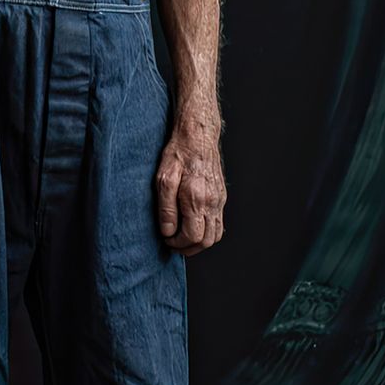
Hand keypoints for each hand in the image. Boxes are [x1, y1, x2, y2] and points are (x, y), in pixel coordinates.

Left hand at [155, 127, 225, 254]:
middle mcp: (212, 202)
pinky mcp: (222, 197)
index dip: (177, 244)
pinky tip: (194, 228)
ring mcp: (220, 201)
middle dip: (188, 248)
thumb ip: (166, 208)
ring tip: (182, 239)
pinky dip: (208, 233)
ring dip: (199, 243)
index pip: (192, 236)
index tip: (165, 239)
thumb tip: (168, 231)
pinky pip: (219, 224)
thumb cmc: (178, 154)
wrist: (198, 136)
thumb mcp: (163, 179)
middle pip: (206, 241)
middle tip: (172, 244)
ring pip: (215, 236)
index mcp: (196, 199)